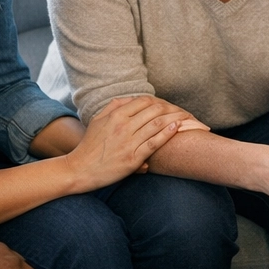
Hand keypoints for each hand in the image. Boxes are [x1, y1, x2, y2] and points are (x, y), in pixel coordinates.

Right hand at [68, 95, 196, 188]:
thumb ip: (114, 107)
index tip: (171, 105)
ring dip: (176, 120)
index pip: (144, 101)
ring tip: (188, 118)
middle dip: (174, 109)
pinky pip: (154, 143)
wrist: (80, 169)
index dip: (161, 101)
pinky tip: (177, 129)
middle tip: (186, 112)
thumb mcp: (98, 120)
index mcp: (116, 115)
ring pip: (157, 125)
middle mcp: (123, 126)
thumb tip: (131, 99)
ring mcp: (128, 142)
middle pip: (155, 111)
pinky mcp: (132, 158)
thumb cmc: (90, 145)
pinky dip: (167, 134)